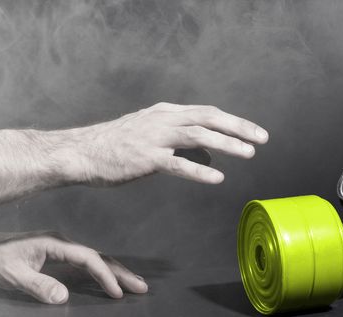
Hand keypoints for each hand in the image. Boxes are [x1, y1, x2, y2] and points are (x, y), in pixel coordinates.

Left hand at [0, 232, 146, 303]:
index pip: (88, 259)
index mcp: (54, 243)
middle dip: (121, 272)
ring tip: (133, 284)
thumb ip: (37, 285)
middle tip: (142, 287)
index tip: (116, 292)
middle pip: (98, 257)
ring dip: (114, 272)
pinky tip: (107, 281)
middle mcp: (60, 243)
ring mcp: (58, 249)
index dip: (104, 275)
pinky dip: (99, 273)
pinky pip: (83, 265)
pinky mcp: (53, 256)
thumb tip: (64, 297)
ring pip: (93, 260)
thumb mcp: (11, 275)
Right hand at [50, 102, 268, 185]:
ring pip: (198, 136)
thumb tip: (212, 153)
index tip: (255, 131)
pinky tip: (217, 177)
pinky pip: (177, 163)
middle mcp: (163, 120)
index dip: (234, 121)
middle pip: (208, 118)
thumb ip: (182, 143)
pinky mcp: (145, 158)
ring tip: (248, 153)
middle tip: (262, 138)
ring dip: (227, 144)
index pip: (207, 113)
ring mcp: (154, 137)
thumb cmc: (115, 147)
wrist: (80, 153)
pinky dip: (199, 169)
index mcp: (165, 113)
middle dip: (238, 127)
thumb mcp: (152, 137)